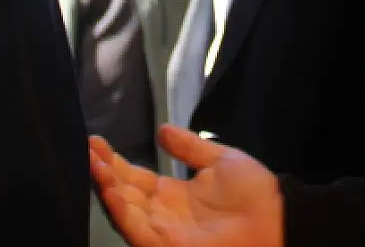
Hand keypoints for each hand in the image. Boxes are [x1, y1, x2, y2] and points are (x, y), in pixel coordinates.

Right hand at [90, 125, 283, 246]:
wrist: (279, 219)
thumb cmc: (255, 194)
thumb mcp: (220, 161)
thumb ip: (190, 147)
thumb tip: (162, 129)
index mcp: (173, 195)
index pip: (134, 178)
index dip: (114, 161)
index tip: (96, 141)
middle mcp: (162, 215)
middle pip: (123, 193)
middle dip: (103, 172)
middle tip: (86, 148)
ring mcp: (163, 232)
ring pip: (125, 212)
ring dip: (107, 189)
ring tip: (92, 164)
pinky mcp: (167, 246)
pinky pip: (138, 231)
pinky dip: (123, 213)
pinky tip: (113, 192)